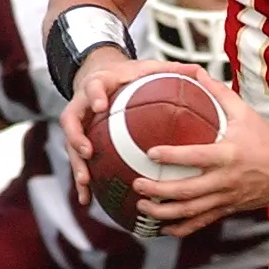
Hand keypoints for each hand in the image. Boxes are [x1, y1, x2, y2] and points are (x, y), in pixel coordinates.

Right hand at [60, 52, 177, 204]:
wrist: (100, 78)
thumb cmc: (127, 76)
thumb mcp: (145, 68)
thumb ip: (168, 70)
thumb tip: (198, 70)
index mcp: (99, 85)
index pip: (93, 88)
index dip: (94, 96)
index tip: (101, 106)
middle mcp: (82, 106)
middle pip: (71, 122)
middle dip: (77, 138)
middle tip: (87, 152)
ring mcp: (78, 125)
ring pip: (70, 146)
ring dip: (76, 166)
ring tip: (85, 183)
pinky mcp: (78, 141)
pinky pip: (78, 162)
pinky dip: (82, 182)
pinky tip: (88, 200)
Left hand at [131, 67, 268, 236]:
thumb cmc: (267, 139)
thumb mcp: (244, 112)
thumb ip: (217, 92)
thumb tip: (193, 70)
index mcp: (228, 154)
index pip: (195, 157)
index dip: (171, 156)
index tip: (150, 153)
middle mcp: (226, 180)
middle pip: (187, 191)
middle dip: (159, 191)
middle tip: (137, 183)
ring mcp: (226, 198)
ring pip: (191, 211)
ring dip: (163, 212)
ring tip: (142, 206)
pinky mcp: (228, 209)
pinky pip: (201, 222)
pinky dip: (181, 228)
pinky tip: (162, 228)